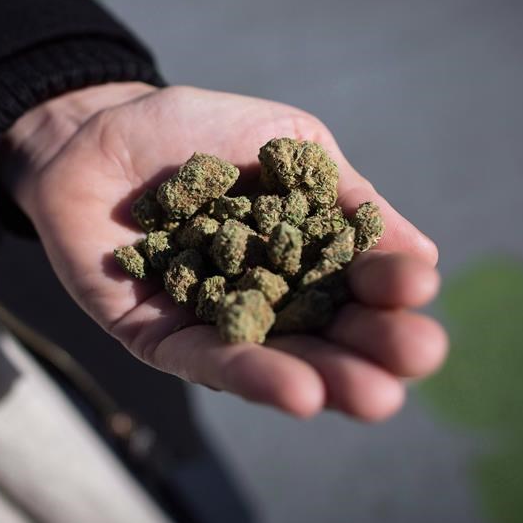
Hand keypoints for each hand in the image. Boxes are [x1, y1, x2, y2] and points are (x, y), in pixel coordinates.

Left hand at [3, 83, 446, 420]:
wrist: (98, 125)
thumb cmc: (197, 130)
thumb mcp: (288, 145)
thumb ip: (346, 198)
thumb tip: (425, 253)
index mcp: (304, 255)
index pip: (358, 281)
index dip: (390, 286)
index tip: (419, 287)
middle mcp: (267, 298)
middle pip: (328, 334)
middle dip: (374, 350)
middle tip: (417, 357)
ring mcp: (214, 322)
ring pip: (277, 361)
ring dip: (327, 380)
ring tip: (373, 396)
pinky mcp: (159, 340)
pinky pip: (206, 363)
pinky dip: (252, 377)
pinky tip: (300, 393)